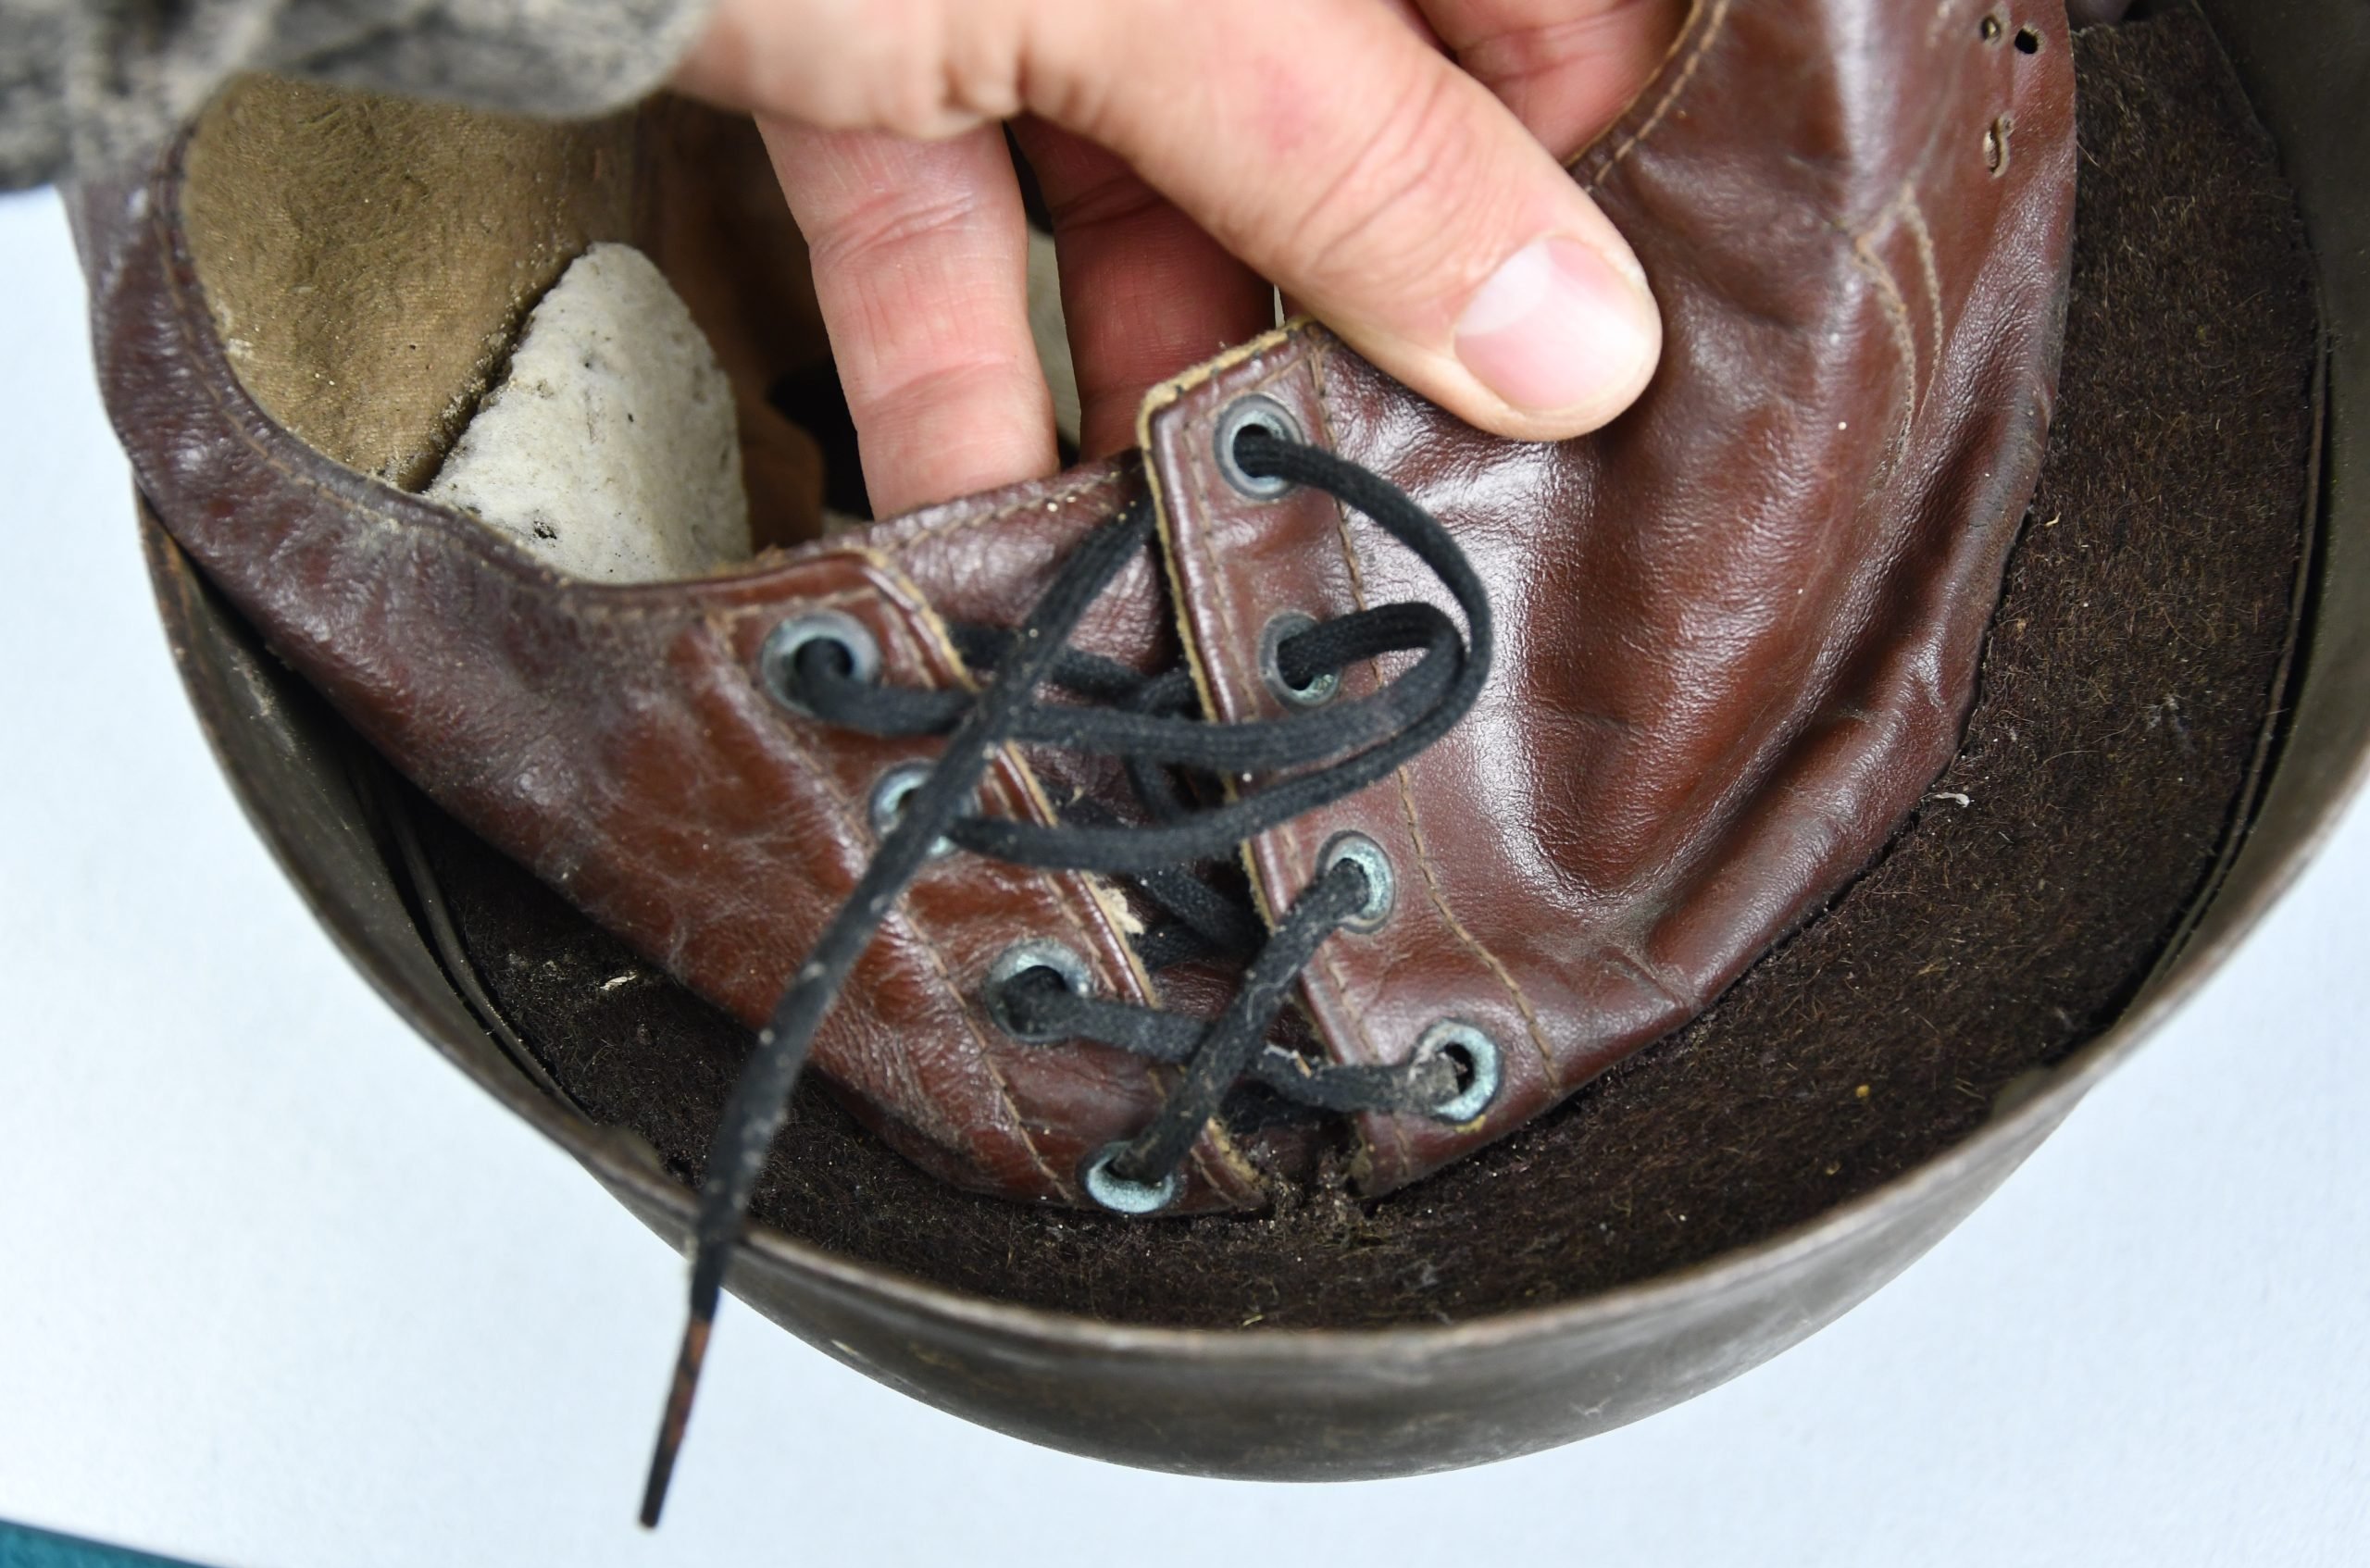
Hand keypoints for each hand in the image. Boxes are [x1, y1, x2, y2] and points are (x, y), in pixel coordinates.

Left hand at [675, 0, 1681, 516]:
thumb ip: (1357, 154)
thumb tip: (1579, 343)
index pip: (1540, 0)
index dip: (1571, 170)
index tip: (1580, 368)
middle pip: (1343, 119)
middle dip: (1352, 325)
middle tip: (1384, 498)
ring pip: (1148, 198)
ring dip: (1155, 389)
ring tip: (1194, 565)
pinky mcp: (857, 46)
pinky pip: (943, 232)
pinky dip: (954, 382)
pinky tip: (987, 534)